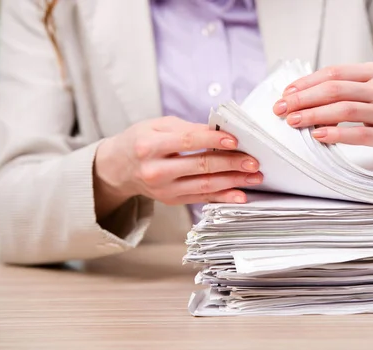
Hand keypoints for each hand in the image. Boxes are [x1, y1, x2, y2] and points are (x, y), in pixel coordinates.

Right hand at [93, 116, 262, 218]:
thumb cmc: (140, 141)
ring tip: (254, 176)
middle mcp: (155, 170)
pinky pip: (202, 198)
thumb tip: (219, 131)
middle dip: (231, 163)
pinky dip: (223, 197)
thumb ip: (188, 128)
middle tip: (253, 161)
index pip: (187, 142)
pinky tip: (240, 195)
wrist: (118, 168)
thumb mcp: (157, 126)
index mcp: (149, 146)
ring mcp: (164, 189)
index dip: (213, 141)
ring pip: (204, 185)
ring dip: (233, 181)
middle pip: (200, 166)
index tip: (235, 140)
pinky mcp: (172, 200)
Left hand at [273, 63, 372, 157]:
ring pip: (344, 109)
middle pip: (334, 89)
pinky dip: (335, 134)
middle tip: (281, 109)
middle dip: (303, 98)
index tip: (285, 94)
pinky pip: (358, 133)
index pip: (333, 73)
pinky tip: (318, 136)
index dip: (306, 83)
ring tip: (293, 121)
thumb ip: (346, 87)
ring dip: (314, 115)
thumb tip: (303, 94)